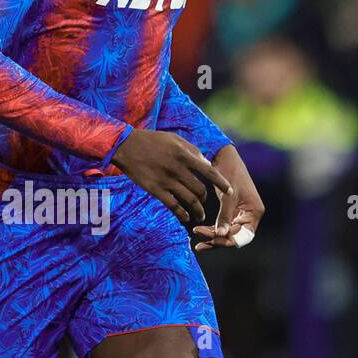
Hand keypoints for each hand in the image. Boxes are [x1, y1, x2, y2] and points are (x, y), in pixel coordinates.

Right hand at [112, 129, 232, 227]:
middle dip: (206, 199)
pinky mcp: (155, 190)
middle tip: (206, 204)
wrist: (126, 146)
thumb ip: (192, 151)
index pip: (210, 172)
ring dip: (196, 210)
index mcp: (185, 155)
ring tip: (199, 215)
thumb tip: (206, 164)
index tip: (230, 192)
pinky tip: (185, 218)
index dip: (222, 184)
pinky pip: (173, 206)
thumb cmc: (152, 141)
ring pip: (189, 200)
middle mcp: (178, 169)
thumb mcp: (175, 139)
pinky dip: (181, 214)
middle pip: (200, 190)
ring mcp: (167, 181)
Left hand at [192, 144, 264, 251]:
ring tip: (197, 242)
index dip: (228, 240)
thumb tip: (220, 235)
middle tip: (199, 240)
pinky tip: (199, 233)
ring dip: (213, 238)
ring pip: (227, 233)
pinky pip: (222, 226)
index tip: (211, 238)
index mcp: (255, 211)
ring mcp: (241, 214)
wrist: (224, 156)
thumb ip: (224, 216)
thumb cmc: (229, 171)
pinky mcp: (231, 211)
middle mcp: (250, 215)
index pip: (243, 236)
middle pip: (235, 237)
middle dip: (218, 240)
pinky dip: (212, 230)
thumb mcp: (227, 196)